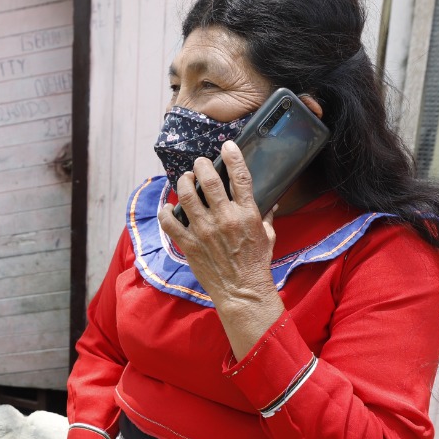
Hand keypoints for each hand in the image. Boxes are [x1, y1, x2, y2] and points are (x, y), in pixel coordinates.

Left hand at [159, 142, 285, 357]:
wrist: (243, 292)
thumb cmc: (257, 265)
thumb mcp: (268, 236)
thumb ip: (266, 216)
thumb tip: (271, 201)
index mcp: (246, 214)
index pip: (239, 177)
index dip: (232, 157)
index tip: (226, 145)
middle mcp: (224, 219)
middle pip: (208, 181)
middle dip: (201, 166)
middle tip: (199, 163)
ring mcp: (204, 231)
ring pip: (186, 197)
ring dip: (183, 183)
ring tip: (184, 179)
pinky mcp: (189, 244)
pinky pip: (170, 223)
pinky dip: (166, 212)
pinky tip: (168, 207)